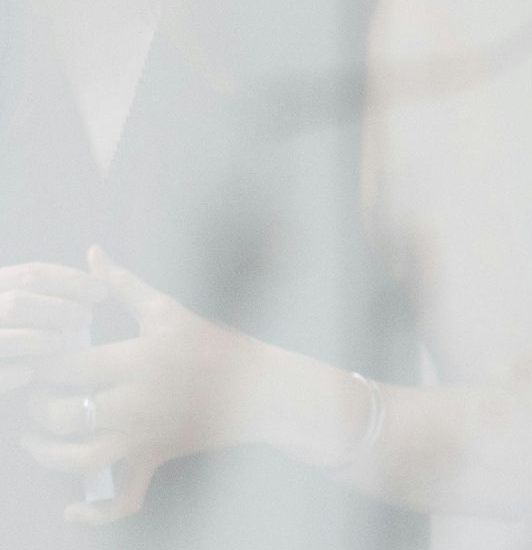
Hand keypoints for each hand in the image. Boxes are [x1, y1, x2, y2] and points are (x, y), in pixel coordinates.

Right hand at [0, 261, 108, 394]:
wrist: (6, 383)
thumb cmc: (21, 336)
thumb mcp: (33, 304)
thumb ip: (55, 286)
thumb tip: (97, 252)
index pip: (32, 274)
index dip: (71, 280)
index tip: (103, 291)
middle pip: (17, 302)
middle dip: (57, 309)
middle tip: (87, 318)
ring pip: (3, 339)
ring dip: (38, 340)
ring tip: (61, 344)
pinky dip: (13, 373)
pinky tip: (31, 372)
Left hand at [23, 246, 278, 524]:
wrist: (263, 389)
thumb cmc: (215, 345)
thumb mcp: (169, 310)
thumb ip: (123, 284)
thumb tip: (91, 253)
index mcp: (137, 360)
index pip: (66, 367)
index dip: (41, 365)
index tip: (39, 359)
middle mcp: (136, 402)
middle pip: (63, 415)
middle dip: (37, 408)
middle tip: (35, 397)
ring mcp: (145, 436)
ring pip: (79, 460)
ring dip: (47, 454)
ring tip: (37, 439)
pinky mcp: (154, 459)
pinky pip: (122, 500)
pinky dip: (94, 512)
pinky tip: (72, 507)